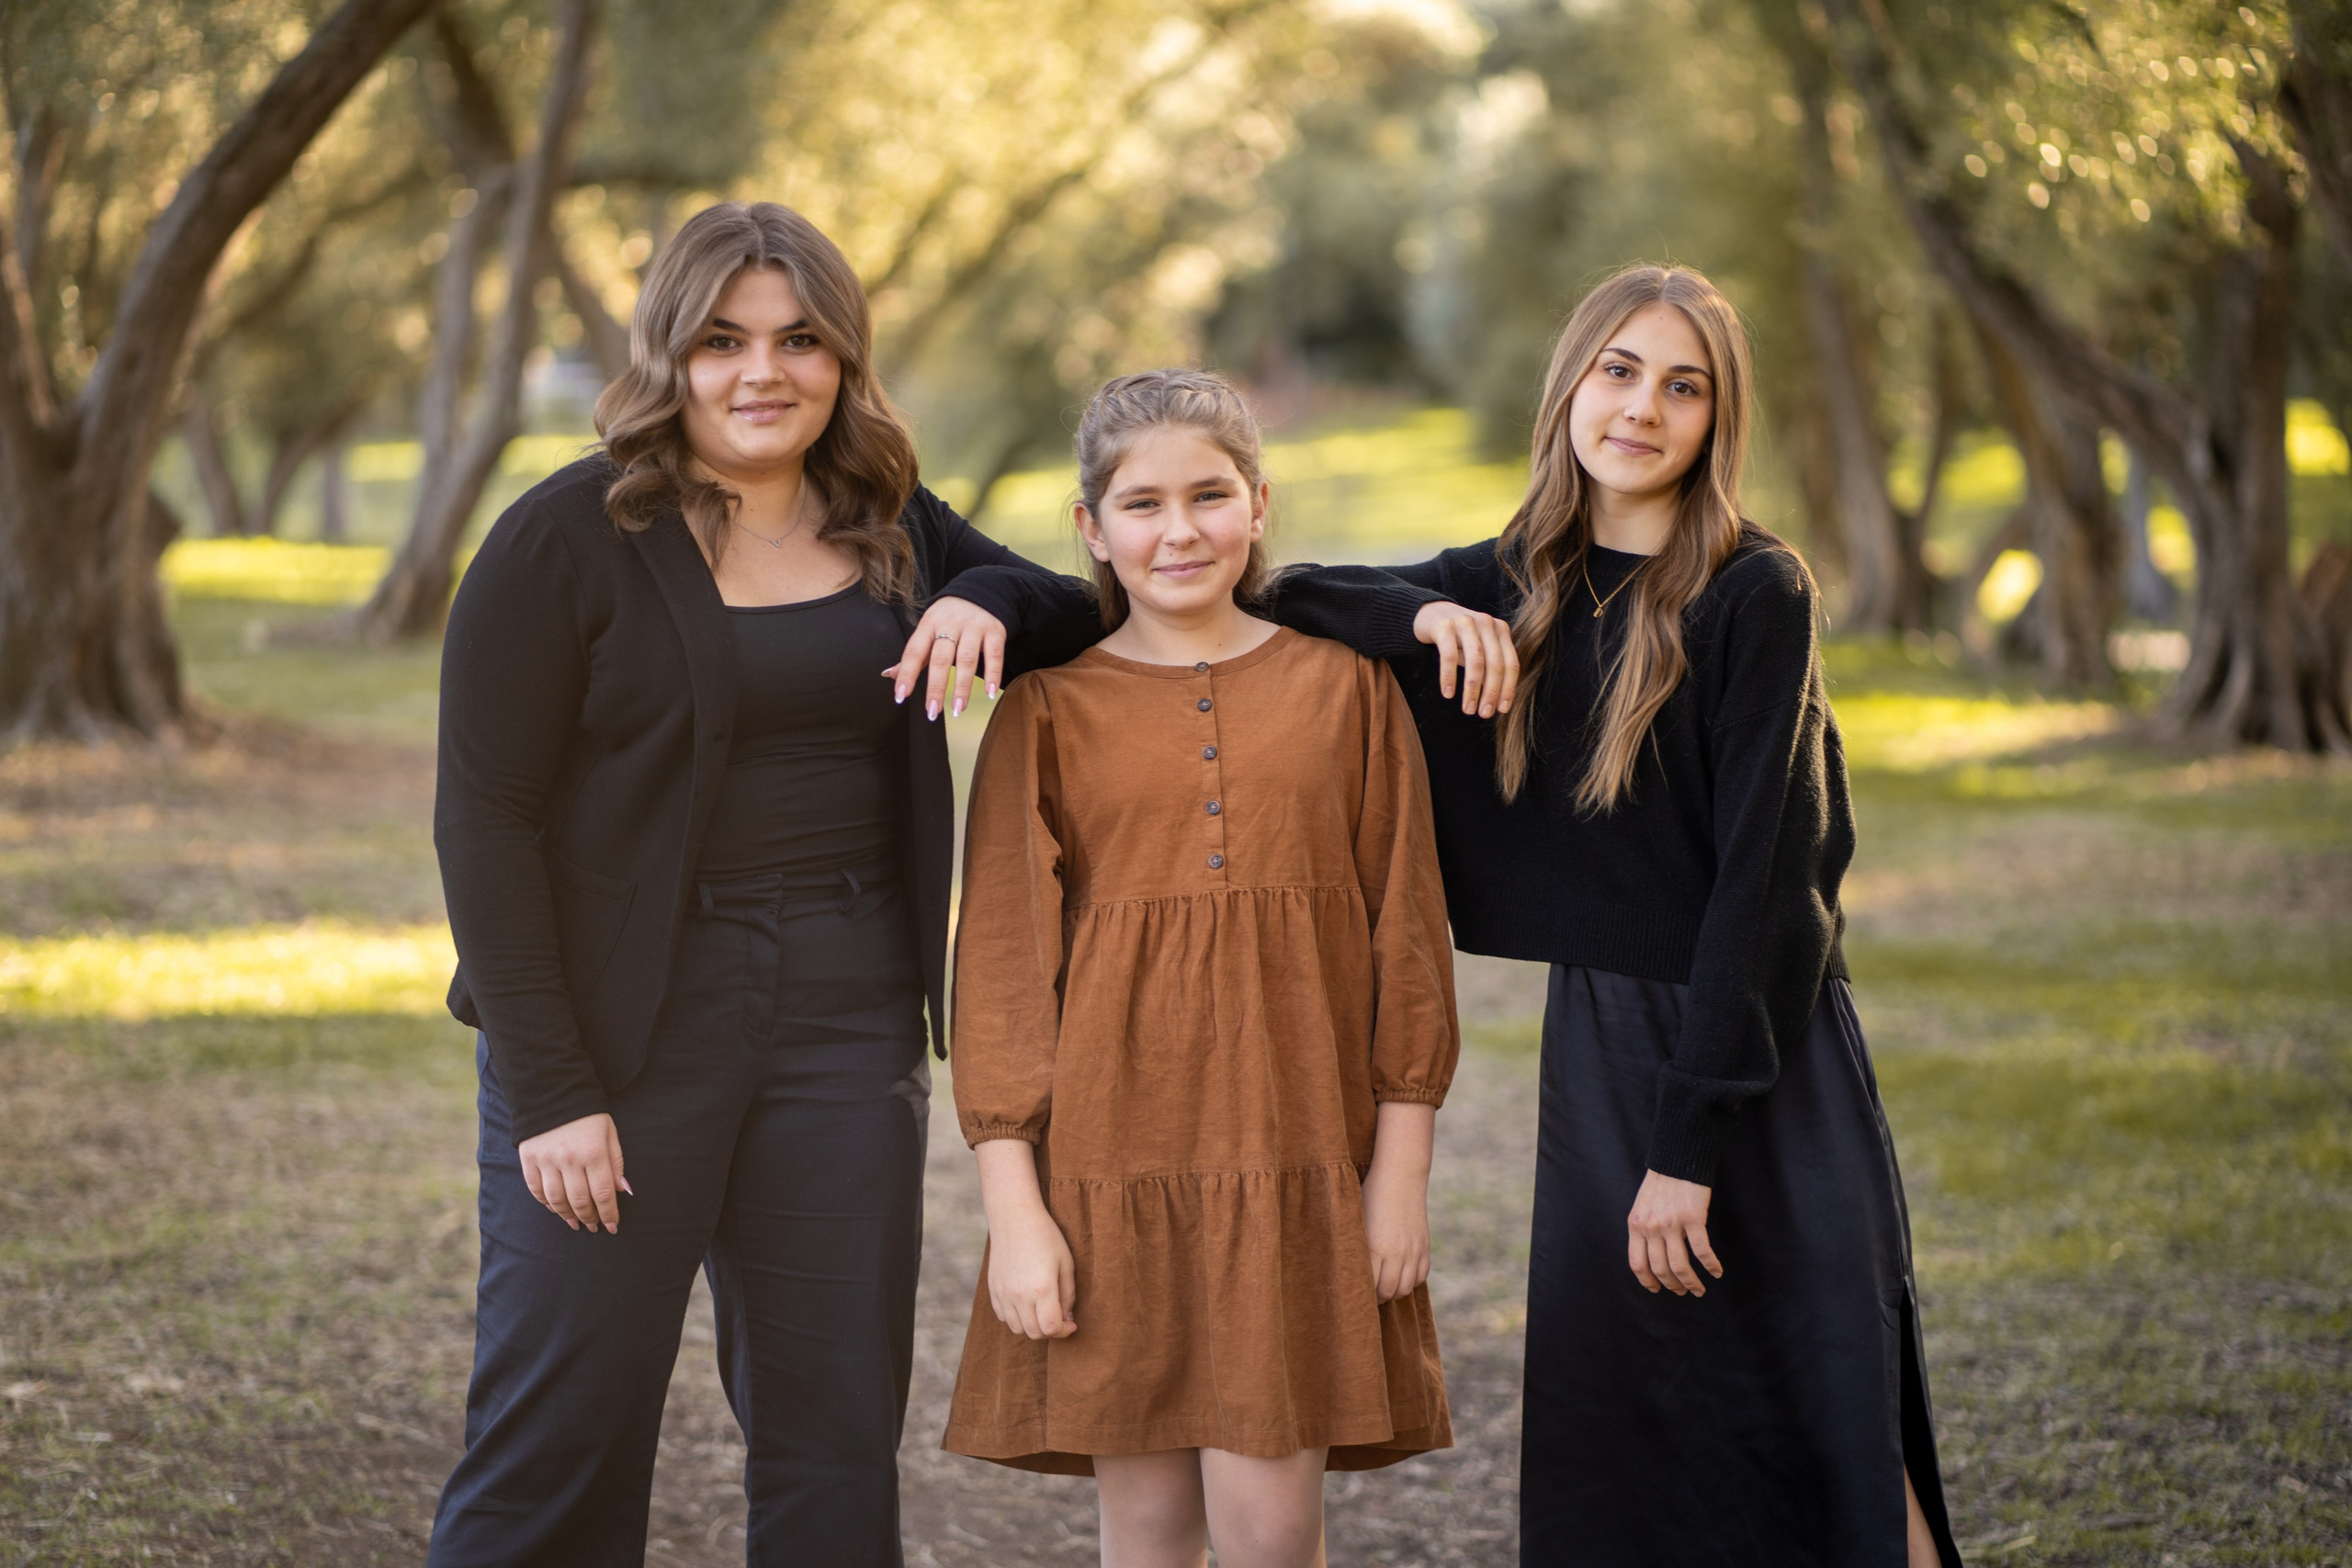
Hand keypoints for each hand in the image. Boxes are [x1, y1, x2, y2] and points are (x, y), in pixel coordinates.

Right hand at [517, 1112, 630, 1233]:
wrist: (553, 1092)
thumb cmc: (588, 1115)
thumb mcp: (609, 1133)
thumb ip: (616, 1162)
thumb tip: (622, 1190)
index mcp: (594, 1152)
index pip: (603, 1193)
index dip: (609, 1213)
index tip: (613, 1226)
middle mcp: (569, 1159)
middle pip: (580, 1201)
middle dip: (590, 1218)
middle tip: (595, 1226)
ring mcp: (546, 1160)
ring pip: (557, 1200)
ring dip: (568, 1216)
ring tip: (576, 1223)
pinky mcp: (528, 1159)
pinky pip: (536, 1190)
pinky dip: (546, 1203)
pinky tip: (556, 1209)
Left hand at [886, 595, 1006, 720]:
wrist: (982, 590)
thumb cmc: (950, 617)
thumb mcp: (929, 628)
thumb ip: (913, 654)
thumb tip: (888, 675)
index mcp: (929, 624)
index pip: (915, 651)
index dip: (907, 674)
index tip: (901, 696)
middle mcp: (950, 624)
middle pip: (941, 658)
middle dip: (936, 686)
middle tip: (932, 712)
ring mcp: (974, 627)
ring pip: (967, 659)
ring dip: (962, 687)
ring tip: (958, 709)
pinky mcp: (995, 631)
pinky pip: (994, 655)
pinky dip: (992, 674)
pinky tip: (989, 692)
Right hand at [987, 1202, 1077, 1338]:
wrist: (1015, 1218)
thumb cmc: (1046, 1237)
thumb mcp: (1066, 1263)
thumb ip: (1068, 1295)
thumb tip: (1067, 1318)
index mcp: (1042, 1289)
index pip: (1051, 1328)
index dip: (1064, 1331)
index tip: (1071, 1323)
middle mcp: (1019, 1296)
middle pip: (1034, 1333)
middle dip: (1050, 1331)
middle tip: (1059, 1317)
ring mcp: (1003, 1294)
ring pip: (1017, 1329)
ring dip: (1032, 1326)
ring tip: (1042, 1310)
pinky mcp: (993, 1290)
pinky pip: (1004, 1317)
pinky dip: (1016, 1318)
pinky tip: (1026, 1303)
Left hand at [1362, 1160, 1431, 1302]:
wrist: (1400, 1176)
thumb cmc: (1370, 1195)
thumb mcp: (1357, 1219)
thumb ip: (1355, 1246)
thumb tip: (1347, 1268)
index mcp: (1375, 1247)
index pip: (1370, 1286)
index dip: (1362, 1295)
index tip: (1354, 1296)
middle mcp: (1397, 1253)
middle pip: (1389, 1291)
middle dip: (1377, 1298)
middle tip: (1368, 1296)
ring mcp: (1413, 1250)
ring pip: (1405, 1287)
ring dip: (1394, 1292)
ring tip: (1383, 1288)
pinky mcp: (1424, 1246)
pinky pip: (1421, 1276)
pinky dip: (1411, 1281)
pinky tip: (1400, 1276)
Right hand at [1411, 601, 1517, 716]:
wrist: (1430, 613)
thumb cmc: (1458, 637)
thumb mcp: (1479, 648)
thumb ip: (1489, 667)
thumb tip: (1496, 702)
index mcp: (1500, 630)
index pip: (1511, 663)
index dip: (1508, 689)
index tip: (1502, 710)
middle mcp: (1486, 624)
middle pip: (1495, 664)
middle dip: (1491, 693)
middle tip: (1484, 714)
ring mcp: (1465, 622)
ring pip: (1475, 661)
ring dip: (1472, 690)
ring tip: (1468, 709)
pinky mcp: (1444, 626)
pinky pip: (1448, 656)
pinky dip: (1449, 677)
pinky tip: (1448, 694)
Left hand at [1626, 1169, 1720, 1295]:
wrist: (1677, 1157)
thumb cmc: (1662, 1181)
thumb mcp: (1642, 1205)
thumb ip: (1644, 1228)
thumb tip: (1651, 1253)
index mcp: (1636, 1224)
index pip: (1637, 1263)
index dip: (1647, 1281)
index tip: (1656, 1289)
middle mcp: (1651, 1227)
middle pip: (1660, 1269)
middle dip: (1672, 1285)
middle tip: (1683, 1292)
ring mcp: (1671, 1223)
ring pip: (1680, 1266)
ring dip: (1691, 1283)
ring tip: (1699, 1290)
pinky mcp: (1693, 1218)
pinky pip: (1702, 1251)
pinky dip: (1710, 1265)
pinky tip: (1716, 1271)